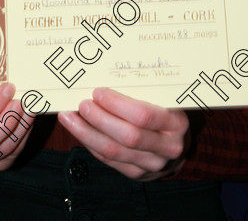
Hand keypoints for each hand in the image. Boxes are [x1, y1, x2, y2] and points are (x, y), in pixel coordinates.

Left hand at [57, 87, 189, 179]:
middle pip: (128, 136)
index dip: (117, 104)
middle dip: (100, 119)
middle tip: (82, 104)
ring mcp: (152, 164)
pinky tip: (79, 131)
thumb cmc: (166, 112)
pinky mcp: (137, 174)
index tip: (98, 92)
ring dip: (87, 134)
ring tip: (70, 117)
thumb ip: (143, 91)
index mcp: (176, 123)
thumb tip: (106, 73)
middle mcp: (167, 147)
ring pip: (114, 152)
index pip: (143, 115)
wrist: (177, 145)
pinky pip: (110, 161)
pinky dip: (91, 144)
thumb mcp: (164, 98)